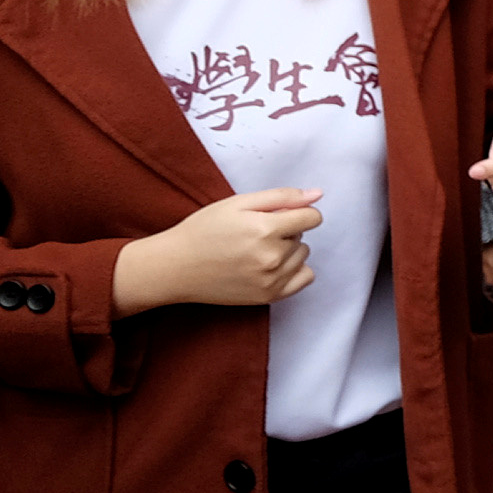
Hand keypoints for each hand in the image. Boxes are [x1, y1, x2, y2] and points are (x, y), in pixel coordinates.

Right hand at [113, 187, 323, 313]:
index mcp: (265, 229)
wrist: (175, 267)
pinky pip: (304, 279)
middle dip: (285, 232)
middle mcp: (272, 257)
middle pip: (302, 237)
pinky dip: (293, 271)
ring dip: (287, 251)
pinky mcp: (268, 297)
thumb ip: (282, 197)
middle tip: (253, 234)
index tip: (278, 216)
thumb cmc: (203, 231)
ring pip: (302, 256)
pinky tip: (270, 267)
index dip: (296, 213)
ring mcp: (271, 280)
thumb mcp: (238, 204)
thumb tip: (317, 195)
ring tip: (255, 251)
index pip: (311, 218)